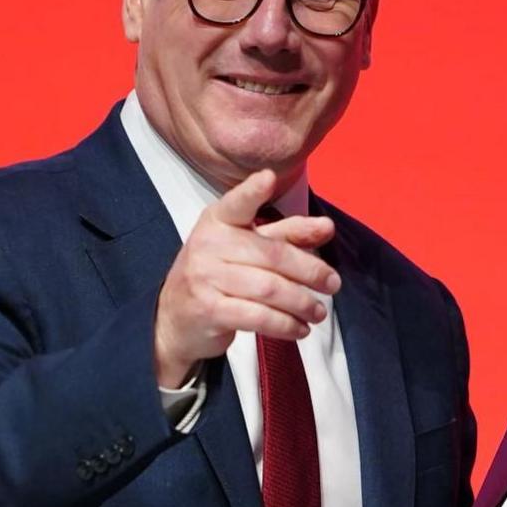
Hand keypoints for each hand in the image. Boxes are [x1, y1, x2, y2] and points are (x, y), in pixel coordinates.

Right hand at [153, 169, 340, 387]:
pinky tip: (301, 329)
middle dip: (310, 271)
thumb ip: (286, 234)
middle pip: (272, 255)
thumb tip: (327, 226)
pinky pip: (258, 317)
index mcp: (218, 221)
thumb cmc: (218, 275)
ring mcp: (204, 278)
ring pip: (269, 289)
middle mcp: (208, 245)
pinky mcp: (208, 310)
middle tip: (333, 284)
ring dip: (302, 303)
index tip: (269, 177)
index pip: (237, 204)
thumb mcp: (247, 246)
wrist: (174, 318)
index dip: (252, 191)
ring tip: (319, 312)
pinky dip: (285, 325)